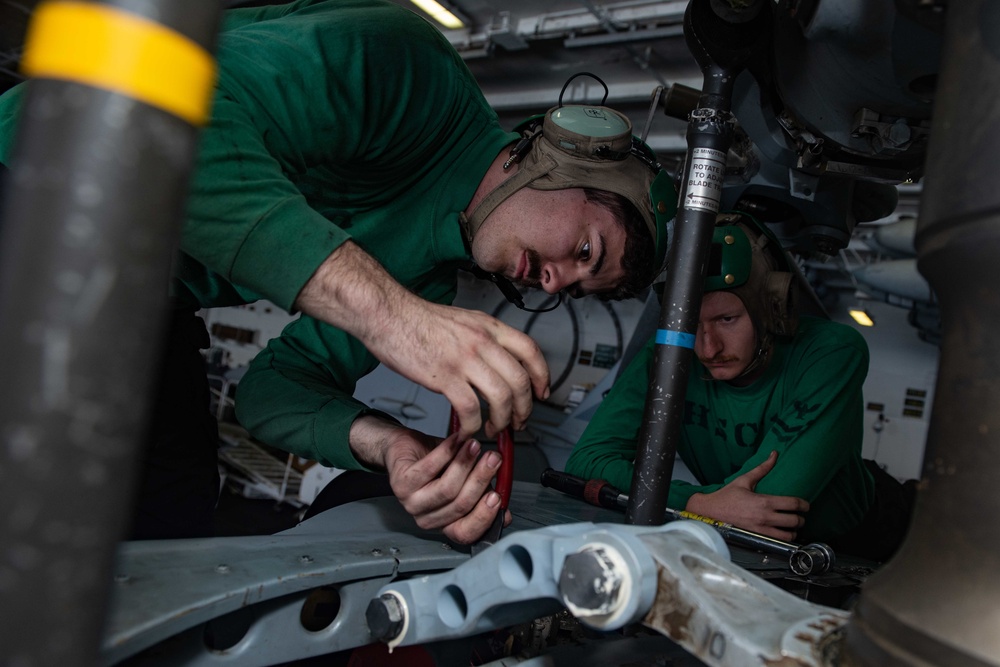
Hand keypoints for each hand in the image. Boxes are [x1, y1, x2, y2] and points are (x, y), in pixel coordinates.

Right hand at [295, 242, 550, 438]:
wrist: (388, 314)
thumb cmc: (419, 320)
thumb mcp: (463, 321)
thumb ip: (483, 340)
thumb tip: (496, 363)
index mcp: (489, 327)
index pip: (530, 351)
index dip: (541, 376)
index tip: (541, 393)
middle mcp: (482, 341)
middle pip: (520, 381)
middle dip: (525, 408)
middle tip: (518, 422)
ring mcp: (464, 359)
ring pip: (501, 398)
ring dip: (502, 421)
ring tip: (493, 429)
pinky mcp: (444, 377)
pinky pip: (471, 409)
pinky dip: (474, 426)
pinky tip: (468, 430)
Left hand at [351, 417, 509, 543]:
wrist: (405, 447)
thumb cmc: (436, 463)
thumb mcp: (465, 480)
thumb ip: (483, 493)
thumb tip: (504, 508)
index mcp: (445, 522)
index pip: (465, 533)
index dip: (483, 517)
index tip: (498, 496)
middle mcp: (427, 518)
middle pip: (460, 505)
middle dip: (481, 479)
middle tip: (493, 458)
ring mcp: (411, 503)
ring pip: (446, 489)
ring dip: (465, 463)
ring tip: (474, 445)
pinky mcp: (401, 484)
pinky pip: (429, 468)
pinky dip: (447, 451)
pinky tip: (457, 440)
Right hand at [685, 451, 808, 540]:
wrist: (711, 511)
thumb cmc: (727, 496)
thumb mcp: (744, 480)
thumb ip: (762, 468)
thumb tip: (774, 454)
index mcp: (764, 502)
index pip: (793, 504)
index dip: (804, 505)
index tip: (806, 505)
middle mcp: (765, 517)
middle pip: (795, 521)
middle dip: (801, 518)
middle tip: (800, 515)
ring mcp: (762, 529)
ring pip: (789, 535)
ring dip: (794, 531)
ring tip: (793, 526)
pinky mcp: (757, 537)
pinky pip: (777, 542)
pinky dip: (784, 539)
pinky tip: (783, 533)